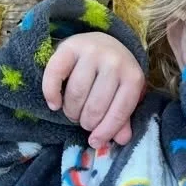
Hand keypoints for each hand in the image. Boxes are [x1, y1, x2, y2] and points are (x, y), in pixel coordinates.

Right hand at [41, 33, 146, 149]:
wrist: (102, 43)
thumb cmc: (113, 75)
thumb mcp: (123, 94)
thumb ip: (122, 117)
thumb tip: (122, 140)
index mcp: (133, 76)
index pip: (120, 111)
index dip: (106, 130)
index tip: (95, 142)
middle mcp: (114, 62)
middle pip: (95, 105)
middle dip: (87, 122)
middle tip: (83, 122)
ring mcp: (92, 52)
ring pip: (76, 94)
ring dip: (71, 111)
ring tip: (73, 112)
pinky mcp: (69, 47)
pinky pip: (55, 75)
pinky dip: (51, 94)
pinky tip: (55, 103)